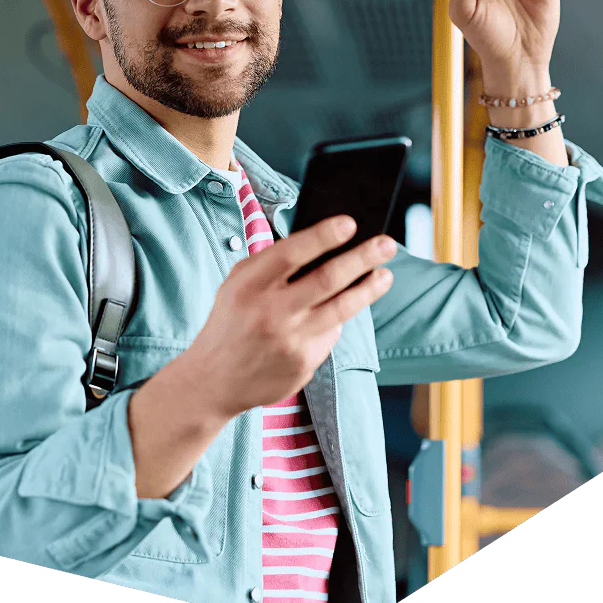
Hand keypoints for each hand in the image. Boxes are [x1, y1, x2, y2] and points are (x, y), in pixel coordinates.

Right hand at [183, 216, 395, 418]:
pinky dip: (338, 319)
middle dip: (363, 258)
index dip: (324, 236)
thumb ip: (271, 264)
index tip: (351, 223)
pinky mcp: (304, 363)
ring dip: (369, 288)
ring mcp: (289, 340)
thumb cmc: (231, 321)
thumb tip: (324, 244)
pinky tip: (338, 312)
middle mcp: (269, 312)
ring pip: (342, 308)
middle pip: (327, 279)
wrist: (214, 380)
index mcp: (248, 285)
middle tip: (387, 244)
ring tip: (386, 275)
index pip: (292, 253)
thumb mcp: (236, 285)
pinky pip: (331, 333)